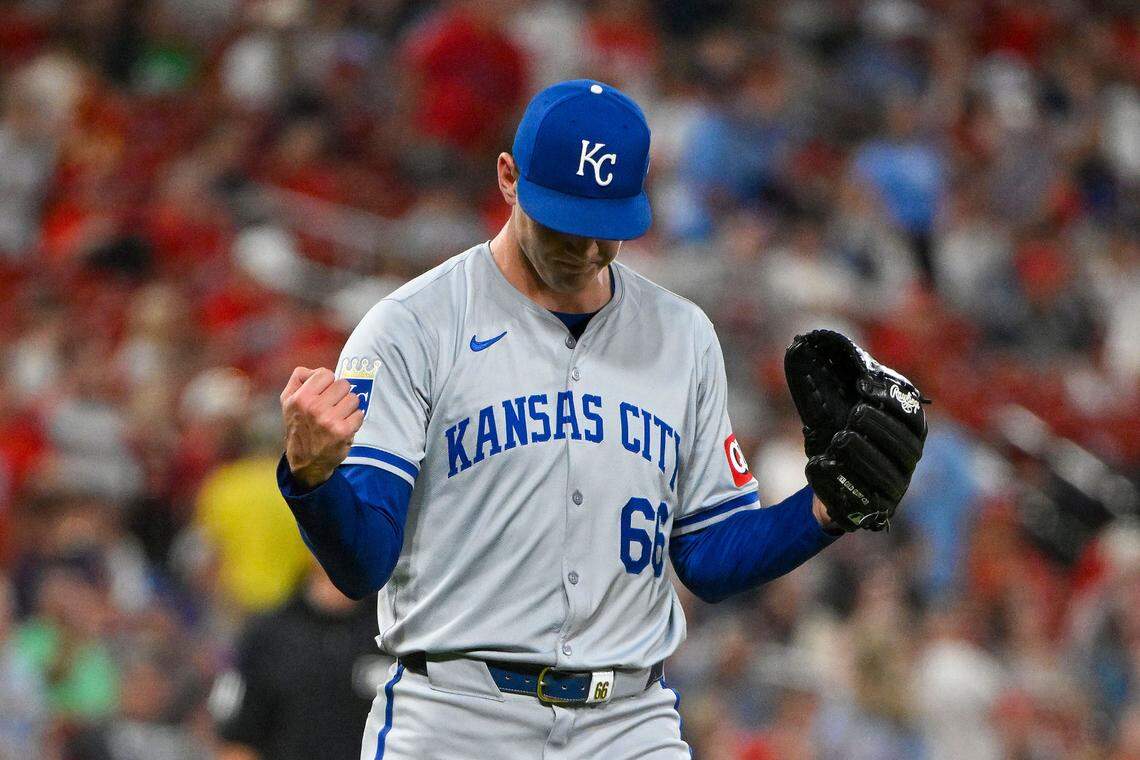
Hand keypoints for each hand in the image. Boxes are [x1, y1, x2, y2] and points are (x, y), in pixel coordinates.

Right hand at [281, 366, 364, 488]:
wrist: (305, 461)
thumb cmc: (299, 426)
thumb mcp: (287, 401)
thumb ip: (299, 378)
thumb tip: (318, 370)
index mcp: (300, 398)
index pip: (326, 373)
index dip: (328, 382)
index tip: (324, 393)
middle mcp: (313, 408)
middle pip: (343, 384)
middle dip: (340, 394)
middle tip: (332, 406)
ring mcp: (329, 420)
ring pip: (354, 398)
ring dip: (349, 407)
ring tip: (338, 416)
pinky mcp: (343, 432)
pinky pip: (360, 414)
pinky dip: (355, 419)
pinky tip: (344, 426)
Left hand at [785, 329, 927, 531]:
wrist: (828, 478)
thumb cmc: (840, 433)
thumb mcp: (840, 406)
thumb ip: (837, 382)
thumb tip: (805, 342)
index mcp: (908, 434)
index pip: (913, 417)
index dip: (892, 401)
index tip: (863, 387)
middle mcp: (907, 464)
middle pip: (905, 448)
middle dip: (879, 428)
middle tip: (854, 415)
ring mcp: (892, 492)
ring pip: (886, 477)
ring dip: (861, 455)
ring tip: (838, 439)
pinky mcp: (869, 513)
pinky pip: (856, 500)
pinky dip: (834, 482)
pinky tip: (816, 465)